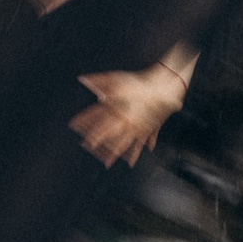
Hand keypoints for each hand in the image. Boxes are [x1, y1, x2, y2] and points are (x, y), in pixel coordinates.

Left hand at [71, 64, 185, 167]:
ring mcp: (137, 128)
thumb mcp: (118, 78)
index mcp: (118, 109)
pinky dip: (136, 153)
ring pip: (124, 144)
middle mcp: (126, 122)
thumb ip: (99, 80)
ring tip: (107, 163)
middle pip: (109, 135)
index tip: (78, 129)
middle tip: (89, 148)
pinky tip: (132, 161)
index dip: (86, 124)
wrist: (164, 88)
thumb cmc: (141, 83)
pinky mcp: (148, 130)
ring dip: (114, 154)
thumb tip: (84, 79)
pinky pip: (140, 144)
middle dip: (98, 142)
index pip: (99, 119)